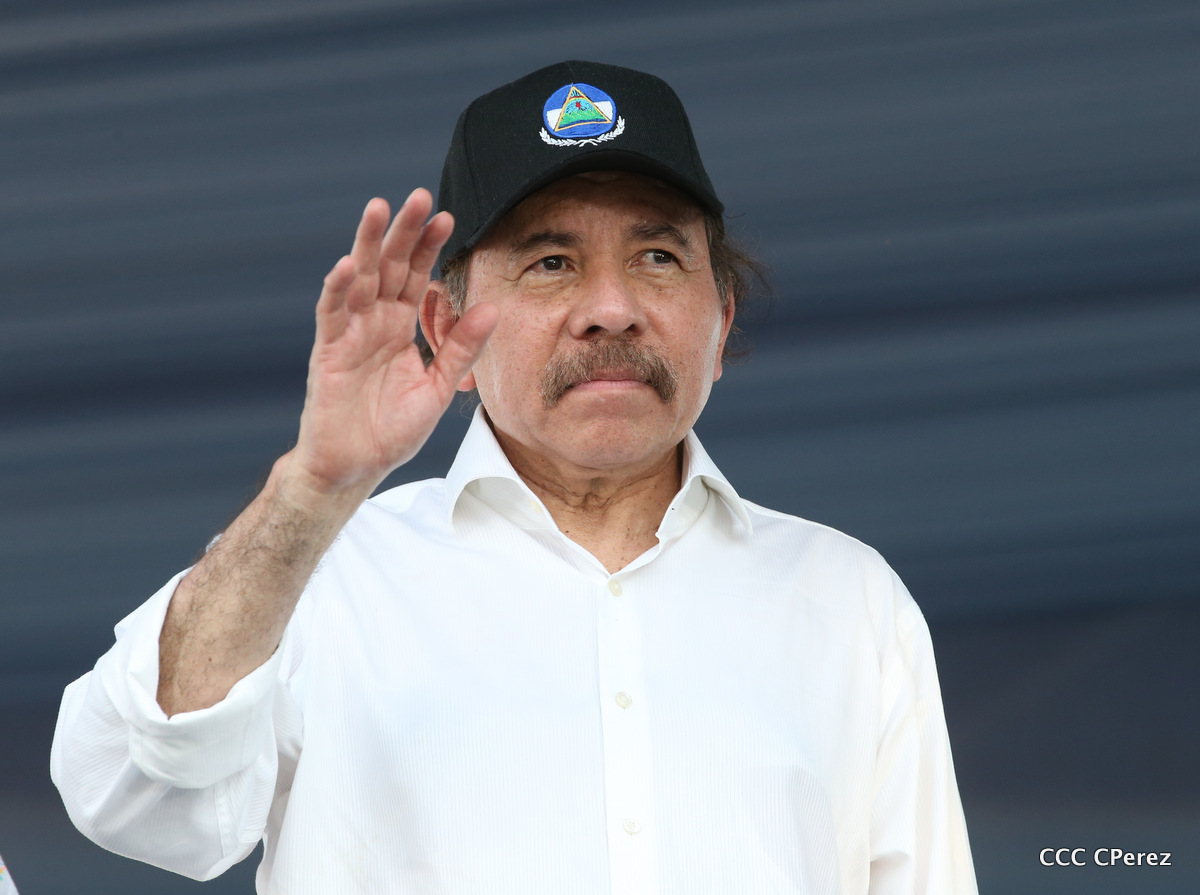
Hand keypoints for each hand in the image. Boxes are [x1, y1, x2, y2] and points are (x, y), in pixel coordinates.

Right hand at [288, 189, 497, 496]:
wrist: (354, 467)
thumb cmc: (392, 429)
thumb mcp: (438, 388)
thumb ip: (461, 349)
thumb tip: (493, 308)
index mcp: (400, 325)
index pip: (416, 276)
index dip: (429, 246)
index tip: (447, 216)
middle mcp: (374, 321)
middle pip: (390, 266)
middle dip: (403, 232)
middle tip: (418, 196)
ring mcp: (349, 333)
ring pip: (359, 278)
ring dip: (368, 244)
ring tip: (378, 209)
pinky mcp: (328, 352)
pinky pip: (332, 314)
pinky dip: (338, 289)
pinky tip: (349, 265)